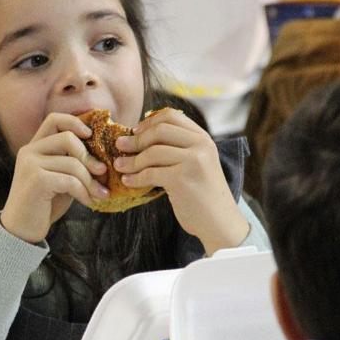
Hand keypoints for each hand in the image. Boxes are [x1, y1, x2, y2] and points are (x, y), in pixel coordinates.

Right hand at [0, 113, 108, 242]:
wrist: (21, 230)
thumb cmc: (43, 204)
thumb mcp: (60, 178)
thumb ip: (72, 163)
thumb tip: (103, 159)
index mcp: (34, 147)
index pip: (54, 119)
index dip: (75, 122)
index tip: (91, 136)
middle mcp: (29, 151)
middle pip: (68, 138)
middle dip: (89, 157)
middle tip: (102, 172)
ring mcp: (30, 164)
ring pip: (73, 163)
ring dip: (91, 181)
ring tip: (100, 194)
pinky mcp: (36, 180)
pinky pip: (70, 180)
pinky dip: (84, 192)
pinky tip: (89, 202)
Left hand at [113, 108, 249, 254]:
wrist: (220, 223)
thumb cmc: (202, 195)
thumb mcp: (196, 164)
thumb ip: (178, 149)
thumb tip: (139, 136)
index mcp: (203, 138)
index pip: (171, 116)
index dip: (149, 121)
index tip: (134, 131)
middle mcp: (201, 146)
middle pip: (159, 131)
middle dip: (135, 139)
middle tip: (120, 146)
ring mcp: (193, 161)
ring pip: (152, 153)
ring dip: (131, 160)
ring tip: (119, 166)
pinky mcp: (183, 179)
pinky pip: (150, 173)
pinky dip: (135, 177)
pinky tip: (127, 181)